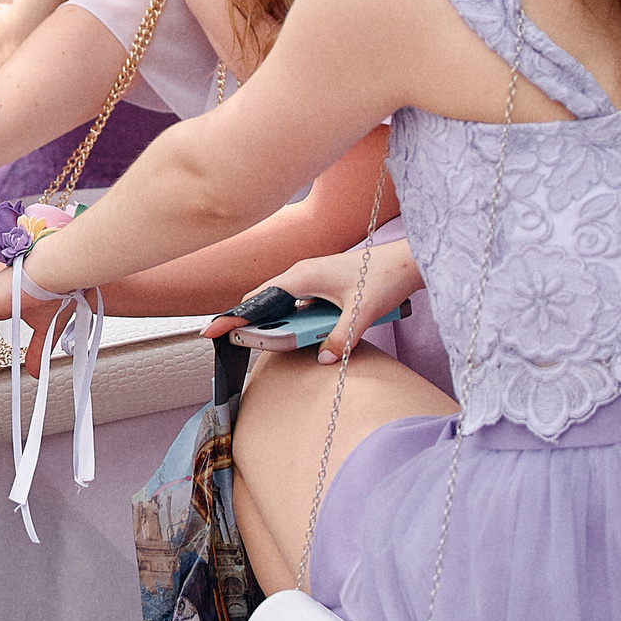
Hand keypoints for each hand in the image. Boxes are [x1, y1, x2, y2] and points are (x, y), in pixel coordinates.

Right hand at [203, 239, 423, 362]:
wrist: (408, 261)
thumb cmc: (384, 276)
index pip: (257, 298)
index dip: (233, 316)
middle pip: (265, 302)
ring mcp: (311, 279)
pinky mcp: (322, 285)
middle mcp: (301, 274)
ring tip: (271, 341)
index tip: (212, 330)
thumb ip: (340, 338)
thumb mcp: (361, 312)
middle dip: (252, 322)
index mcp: (301, 276)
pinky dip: (293, 319)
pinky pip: (297, 304)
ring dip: (276, 322)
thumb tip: (322, 359)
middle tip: (239, 342)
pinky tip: (302, 333)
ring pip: (282, 304)